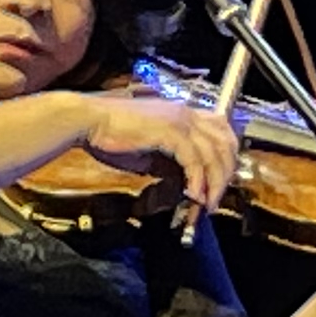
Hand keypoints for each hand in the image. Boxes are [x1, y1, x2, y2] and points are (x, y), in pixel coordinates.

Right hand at [80, 90, 241, 216]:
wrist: (87, 120)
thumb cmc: (110, 134)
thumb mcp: (148, 150)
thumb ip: (168, 161)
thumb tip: (182, 180)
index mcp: (182, 113)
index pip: (222, 130)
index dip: (228, 156)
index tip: (222, 179)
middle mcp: (185, 113)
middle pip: (226, 143)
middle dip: (226, 174)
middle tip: (216, 197)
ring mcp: (179, 120)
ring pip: (214, 153)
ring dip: (214, 182)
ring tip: (206, 202)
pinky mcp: (170, 131)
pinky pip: (194, 159)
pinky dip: (198, 179)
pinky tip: (193, 193)